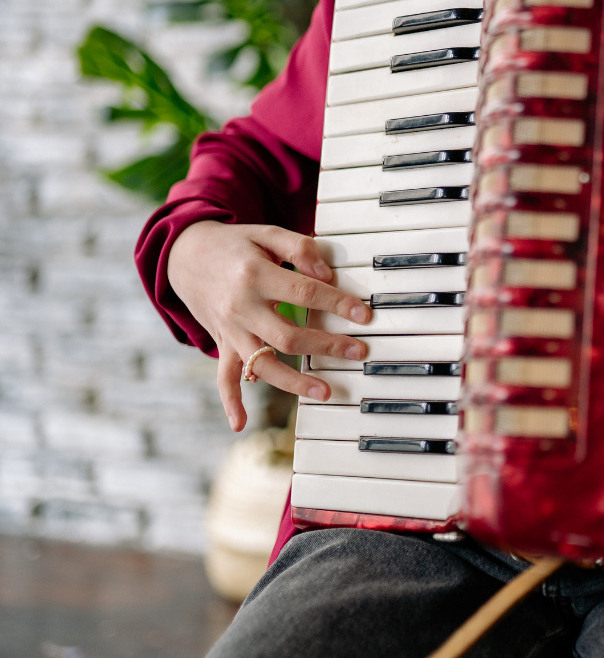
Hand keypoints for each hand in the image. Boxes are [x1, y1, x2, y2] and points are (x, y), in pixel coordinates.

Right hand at [168, 221, 370, 431]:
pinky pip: (224, 377)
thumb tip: (327, 274)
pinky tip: (241, 423)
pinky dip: (230, 401)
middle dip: (326, 346)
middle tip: (359, 352)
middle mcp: (240, 307)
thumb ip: (299, 247)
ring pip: (262, 363)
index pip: (304, 293)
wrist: (186, 255)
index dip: (337, 304)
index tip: (364, 315)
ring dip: (293, 382)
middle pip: (287, 335)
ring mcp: (229, 330)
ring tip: (325, 392)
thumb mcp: (267, 234)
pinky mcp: (222, 343)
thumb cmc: (236, 245)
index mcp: (255, 275)